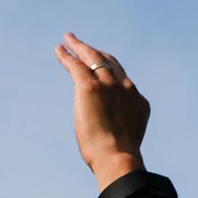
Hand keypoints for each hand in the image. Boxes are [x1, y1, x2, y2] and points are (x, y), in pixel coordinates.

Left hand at [54, 32, 149, 189]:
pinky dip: (67, 55)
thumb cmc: (119, 158)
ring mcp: (108, 85)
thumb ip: (122, 129)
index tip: (100, 68)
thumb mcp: (127, 139)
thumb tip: (112, 137)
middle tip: (84, 46)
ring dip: (79, 47)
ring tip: (68, 39)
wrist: (118, 157)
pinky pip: (77, 65)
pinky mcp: (89, 87)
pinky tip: (59, 49)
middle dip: (96, 52)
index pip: (123, 79)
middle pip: (109, 62)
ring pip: (92, 57)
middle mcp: (125, 87)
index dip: (110, 70)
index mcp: (137, 101)